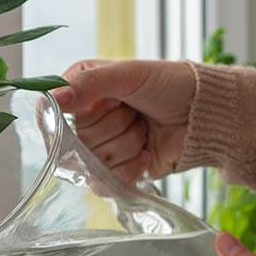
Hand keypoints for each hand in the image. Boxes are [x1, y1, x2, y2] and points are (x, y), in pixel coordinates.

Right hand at [50, 59, 196, 182]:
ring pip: (93, 162)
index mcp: (81, 89)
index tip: (107, 103)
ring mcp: (100, 147)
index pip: (52, 111)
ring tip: (145, 129)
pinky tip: (146, 153)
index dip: (77, 113)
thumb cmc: (169, 84)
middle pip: (76, 140)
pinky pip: (105, 182)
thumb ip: (89, 84)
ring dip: (128, 145)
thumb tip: (53, 99)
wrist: (203, 114)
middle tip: (136, 112)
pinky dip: (131, 168)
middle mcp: (86, 118)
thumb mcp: (128, 73)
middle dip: (115, 127)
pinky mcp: (115, 171)